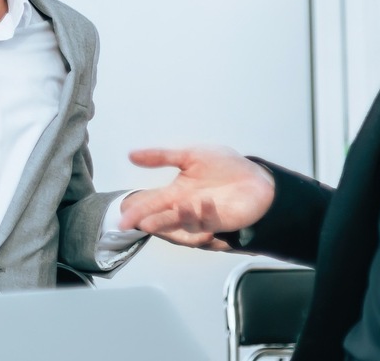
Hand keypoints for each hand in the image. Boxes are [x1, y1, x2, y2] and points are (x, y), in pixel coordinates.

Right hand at [119, 147, 275, 250]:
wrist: (256, 177)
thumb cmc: (225, 167)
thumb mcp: (190, 155)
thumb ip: (162, 156)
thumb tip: (131, 155)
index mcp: (177, 193)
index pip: (153, 203)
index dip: (138, 211)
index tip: (124, 220)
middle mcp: (186, 207)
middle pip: (164, 218)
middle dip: (153, 221)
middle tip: (141, 224)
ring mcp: (203, 216)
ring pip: (185, 222)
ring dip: (181, 217)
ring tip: (179, 205)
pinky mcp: (220, 221)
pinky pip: (208, 221)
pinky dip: (205, 213)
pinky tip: (204, 203)